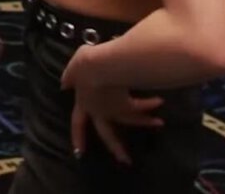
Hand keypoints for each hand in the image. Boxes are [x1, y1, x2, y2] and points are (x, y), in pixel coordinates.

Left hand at [63, 47, 163, 163]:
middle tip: (125, 160)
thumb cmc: (85, 65)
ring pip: (130, 121)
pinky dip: (149, 103)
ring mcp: (114, 109)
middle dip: (116, 147)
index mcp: (83, 103)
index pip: (77, 124)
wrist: (100, 67)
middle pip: (108, 134)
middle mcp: (99, 111)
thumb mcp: (73, 68)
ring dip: (144, 122)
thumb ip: (70, 76)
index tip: (79, 153)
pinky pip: (140, 106)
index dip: (78, 137)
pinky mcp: (128, 104)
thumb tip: (65, 84)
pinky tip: (159, 101)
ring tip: (158, 123)